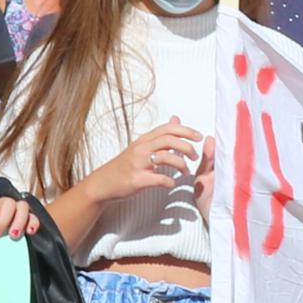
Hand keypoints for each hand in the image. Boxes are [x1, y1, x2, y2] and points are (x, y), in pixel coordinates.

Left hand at [0, 190, 40, 247]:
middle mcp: (0, 202)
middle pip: (7, 204)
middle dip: (2, 220)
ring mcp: (14, 208)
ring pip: (22, 207)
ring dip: (20, 221)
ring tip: (14, 236)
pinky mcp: (24, 217)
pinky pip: (33, 217)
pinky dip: (33, 224)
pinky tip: (30, 233)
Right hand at [89, 118, 208, 202]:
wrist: (103, 183)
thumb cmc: (125, 165)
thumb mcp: (142, 146)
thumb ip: (160, 134)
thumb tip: (176, 119)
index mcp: (144, 140)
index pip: (168, 129)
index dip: (186, 130)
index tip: (199, 137)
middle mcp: (141, 149)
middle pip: (169, 140)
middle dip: (187, 147)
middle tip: (196, 156)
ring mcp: (138, 164)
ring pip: (165, 157)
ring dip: (181, 164)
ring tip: (187, 172)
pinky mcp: (136, 179)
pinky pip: (157, 179)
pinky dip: (169, 181)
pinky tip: (172, 184)